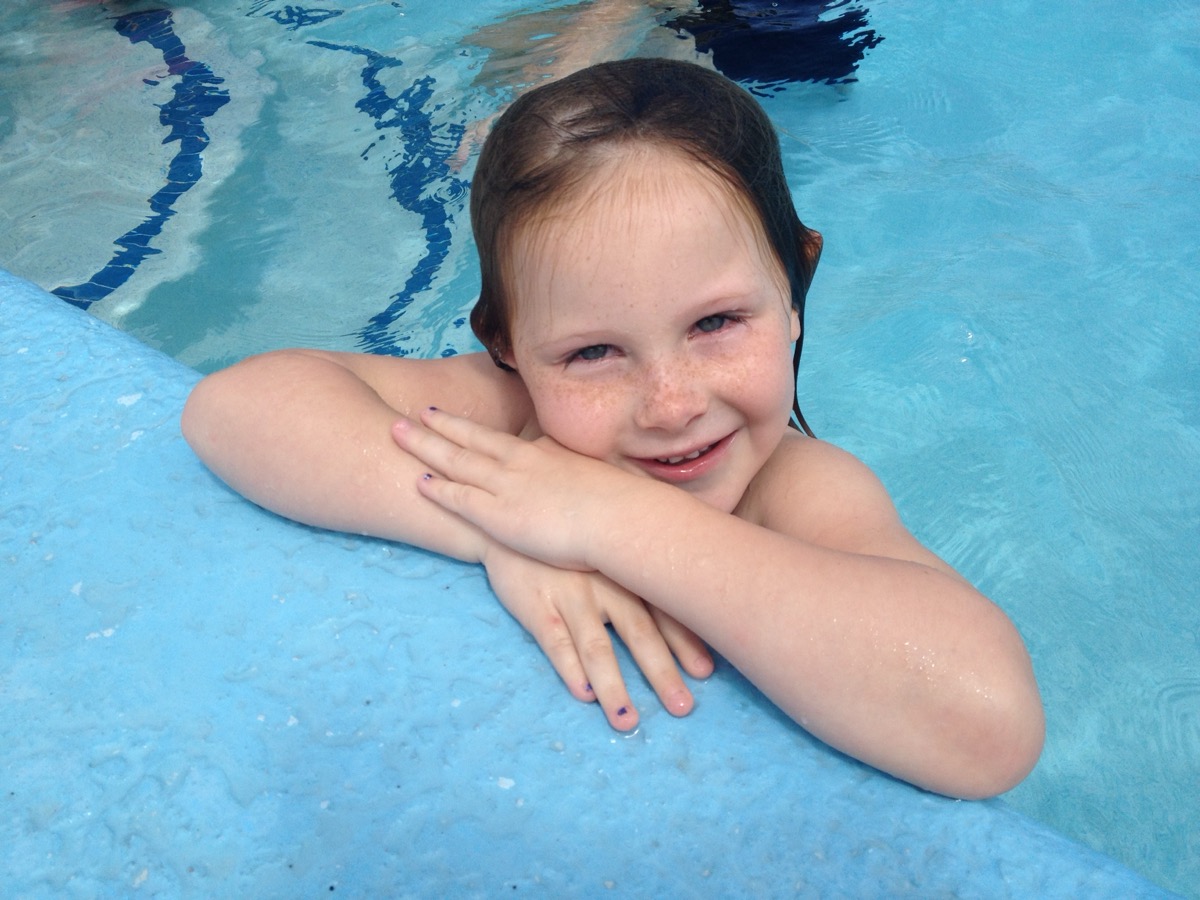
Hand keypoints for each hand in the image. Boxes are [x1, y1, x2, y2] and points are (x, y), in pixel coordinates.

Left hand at [392, 408, 635, 569]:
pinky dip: (437, 488)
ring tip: (397, 432)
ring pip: (456, 460)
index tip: (452, 418)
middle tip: (414, 413)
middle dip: (439, 425)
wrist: (620, 518)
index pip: (500, 438)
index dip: (472, 427)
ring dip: (425, 445)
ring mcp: (507, 486)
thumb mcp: (597, 477)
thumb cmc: (620, 502)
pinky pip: (460, 499)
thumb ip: (581, 477)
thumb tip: (589, 482)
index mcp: (543, 453)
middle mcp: (520, 462)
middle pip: (470, 438)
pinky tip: (418, 480)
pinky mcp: (499, 515)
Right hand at [482, 542, 712, 730]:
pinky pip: (553, 640)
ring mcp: (569, 595)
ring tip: (627, 720)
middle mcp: (604, 584)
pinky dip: (568, 667)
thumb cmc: (568, 538)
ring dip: (613, 685)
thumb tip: (685, 596)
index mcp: (625, 570)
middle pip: (639, 632)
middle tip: (682, 708)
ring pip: (596, 645)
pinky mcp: (535, 604)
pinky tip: (583, 693)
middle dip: (662, 672)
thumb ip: (637, 570)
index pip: (663, 610)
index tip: (706, 671)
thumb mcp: (607, 546)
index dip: (686, 641)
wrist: (508, 520)